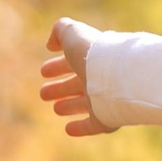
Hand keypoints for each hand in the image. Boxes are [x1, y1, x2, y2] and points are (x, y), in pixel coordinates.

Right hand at [40, 17, 116, 136]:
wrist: (118, 75)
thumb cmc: (94, 53)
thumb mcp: (74, 34)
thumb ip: (61, 31)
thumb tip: (51, 44)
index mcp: (92, 59)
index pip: (73, 62)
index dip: (58, 66)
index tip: (43, 71)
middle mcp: (99, 79)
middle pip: (78, 84)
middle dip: (61, 88)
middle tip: (43, 93)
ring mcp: (104, 100)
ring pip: (85, 104)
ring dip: (69, 106)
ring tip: (56, 108)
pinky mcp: (107, 118)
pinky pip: (93, 125)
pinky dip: (81, 128)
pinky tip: (68, 129)